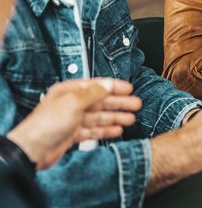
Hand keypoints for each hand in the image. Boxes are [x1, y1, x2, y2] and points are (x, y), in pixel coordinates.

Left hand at [7, 78, 140, 169]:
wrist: (33, 149)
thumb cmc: (47, 123)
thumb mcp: (74, 102)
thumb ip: (94, 93)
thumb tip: (108, 84)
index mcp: (70, 91)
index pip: (97, 86)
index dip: (114, 87)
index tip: (129, 89)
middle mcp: (72, 104)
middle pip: (101, 101)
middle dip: (119, 103)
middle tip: (136, 105)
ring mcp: (73, 120)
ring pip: (99, 117)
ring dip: (116, 117)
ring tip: (130, 119)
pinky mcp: (73, 135)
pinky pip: (93, 130)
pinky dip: (106, 130)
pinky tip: (117, 130)